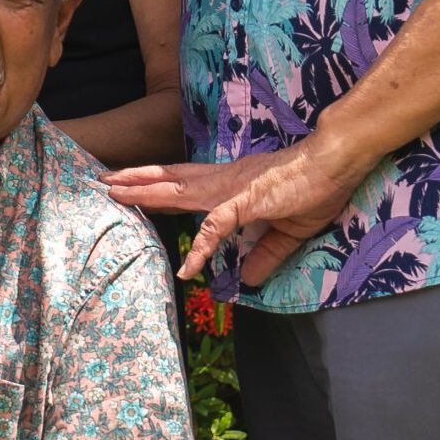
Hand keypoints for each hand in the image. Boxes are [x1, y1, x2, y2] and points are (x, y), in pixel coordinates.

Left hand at [106, 129, 372, 286]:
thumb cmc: (315, 187)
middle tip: (104, 182)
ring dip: (147, 194)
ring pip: (179, 191)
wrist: (336, 160)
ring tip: (115, 194)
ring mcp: (232, 189)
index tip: (130, 188)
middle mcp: (223, 180)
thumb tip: (248, 280)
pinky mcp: (247, 202)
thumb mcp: (288, 230)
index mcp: (230, 183)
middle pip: (170, 180)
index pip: (184, 181)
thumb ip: (266, 254)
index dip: (156, 185)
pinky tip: (189, 270)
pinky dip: (202, 249)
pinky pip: (218, 227)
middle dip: (136, 182)